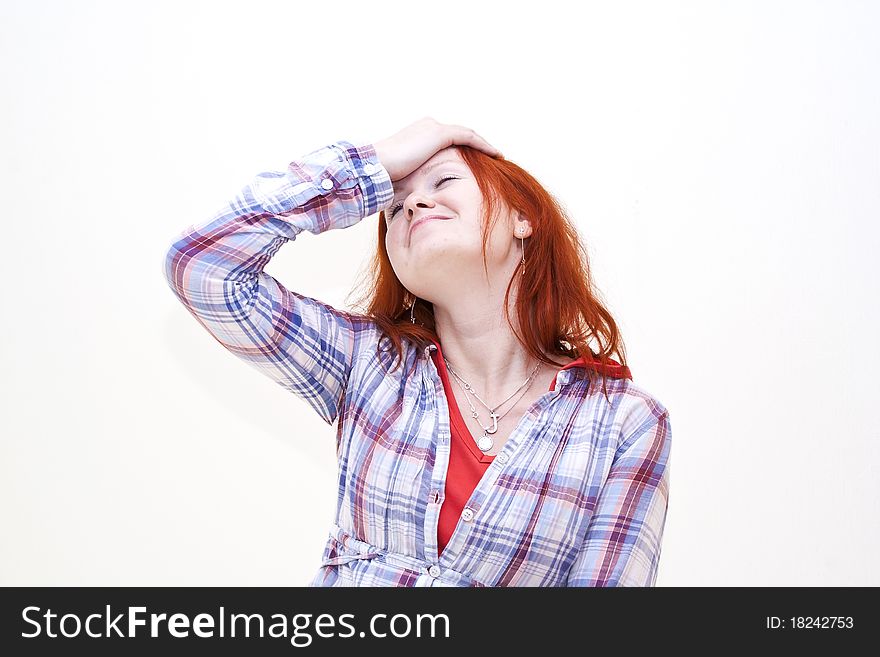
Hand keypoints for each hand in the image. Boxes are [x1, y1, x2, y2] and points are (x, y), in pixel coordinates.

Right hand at [372, 117, 502, 181]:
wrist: (377, 166)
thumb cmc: (385, 176)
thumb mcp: (404, 176)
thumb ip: (414, 178)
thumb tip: (418, 198)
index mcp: (417, 135)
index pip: (445, 140)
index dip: (461, 150)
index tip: (472, 162)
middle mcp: (426, 126)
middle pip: (458, 135)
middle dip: (474, 146)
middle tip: (490, 158)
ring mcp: (432, 128)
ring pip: (466, 135)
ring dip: (482, 145)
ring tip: (496, 156)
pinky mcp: (439, 133)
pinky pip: (468, 137)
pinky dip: (483, 144)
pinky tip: (495, 154)